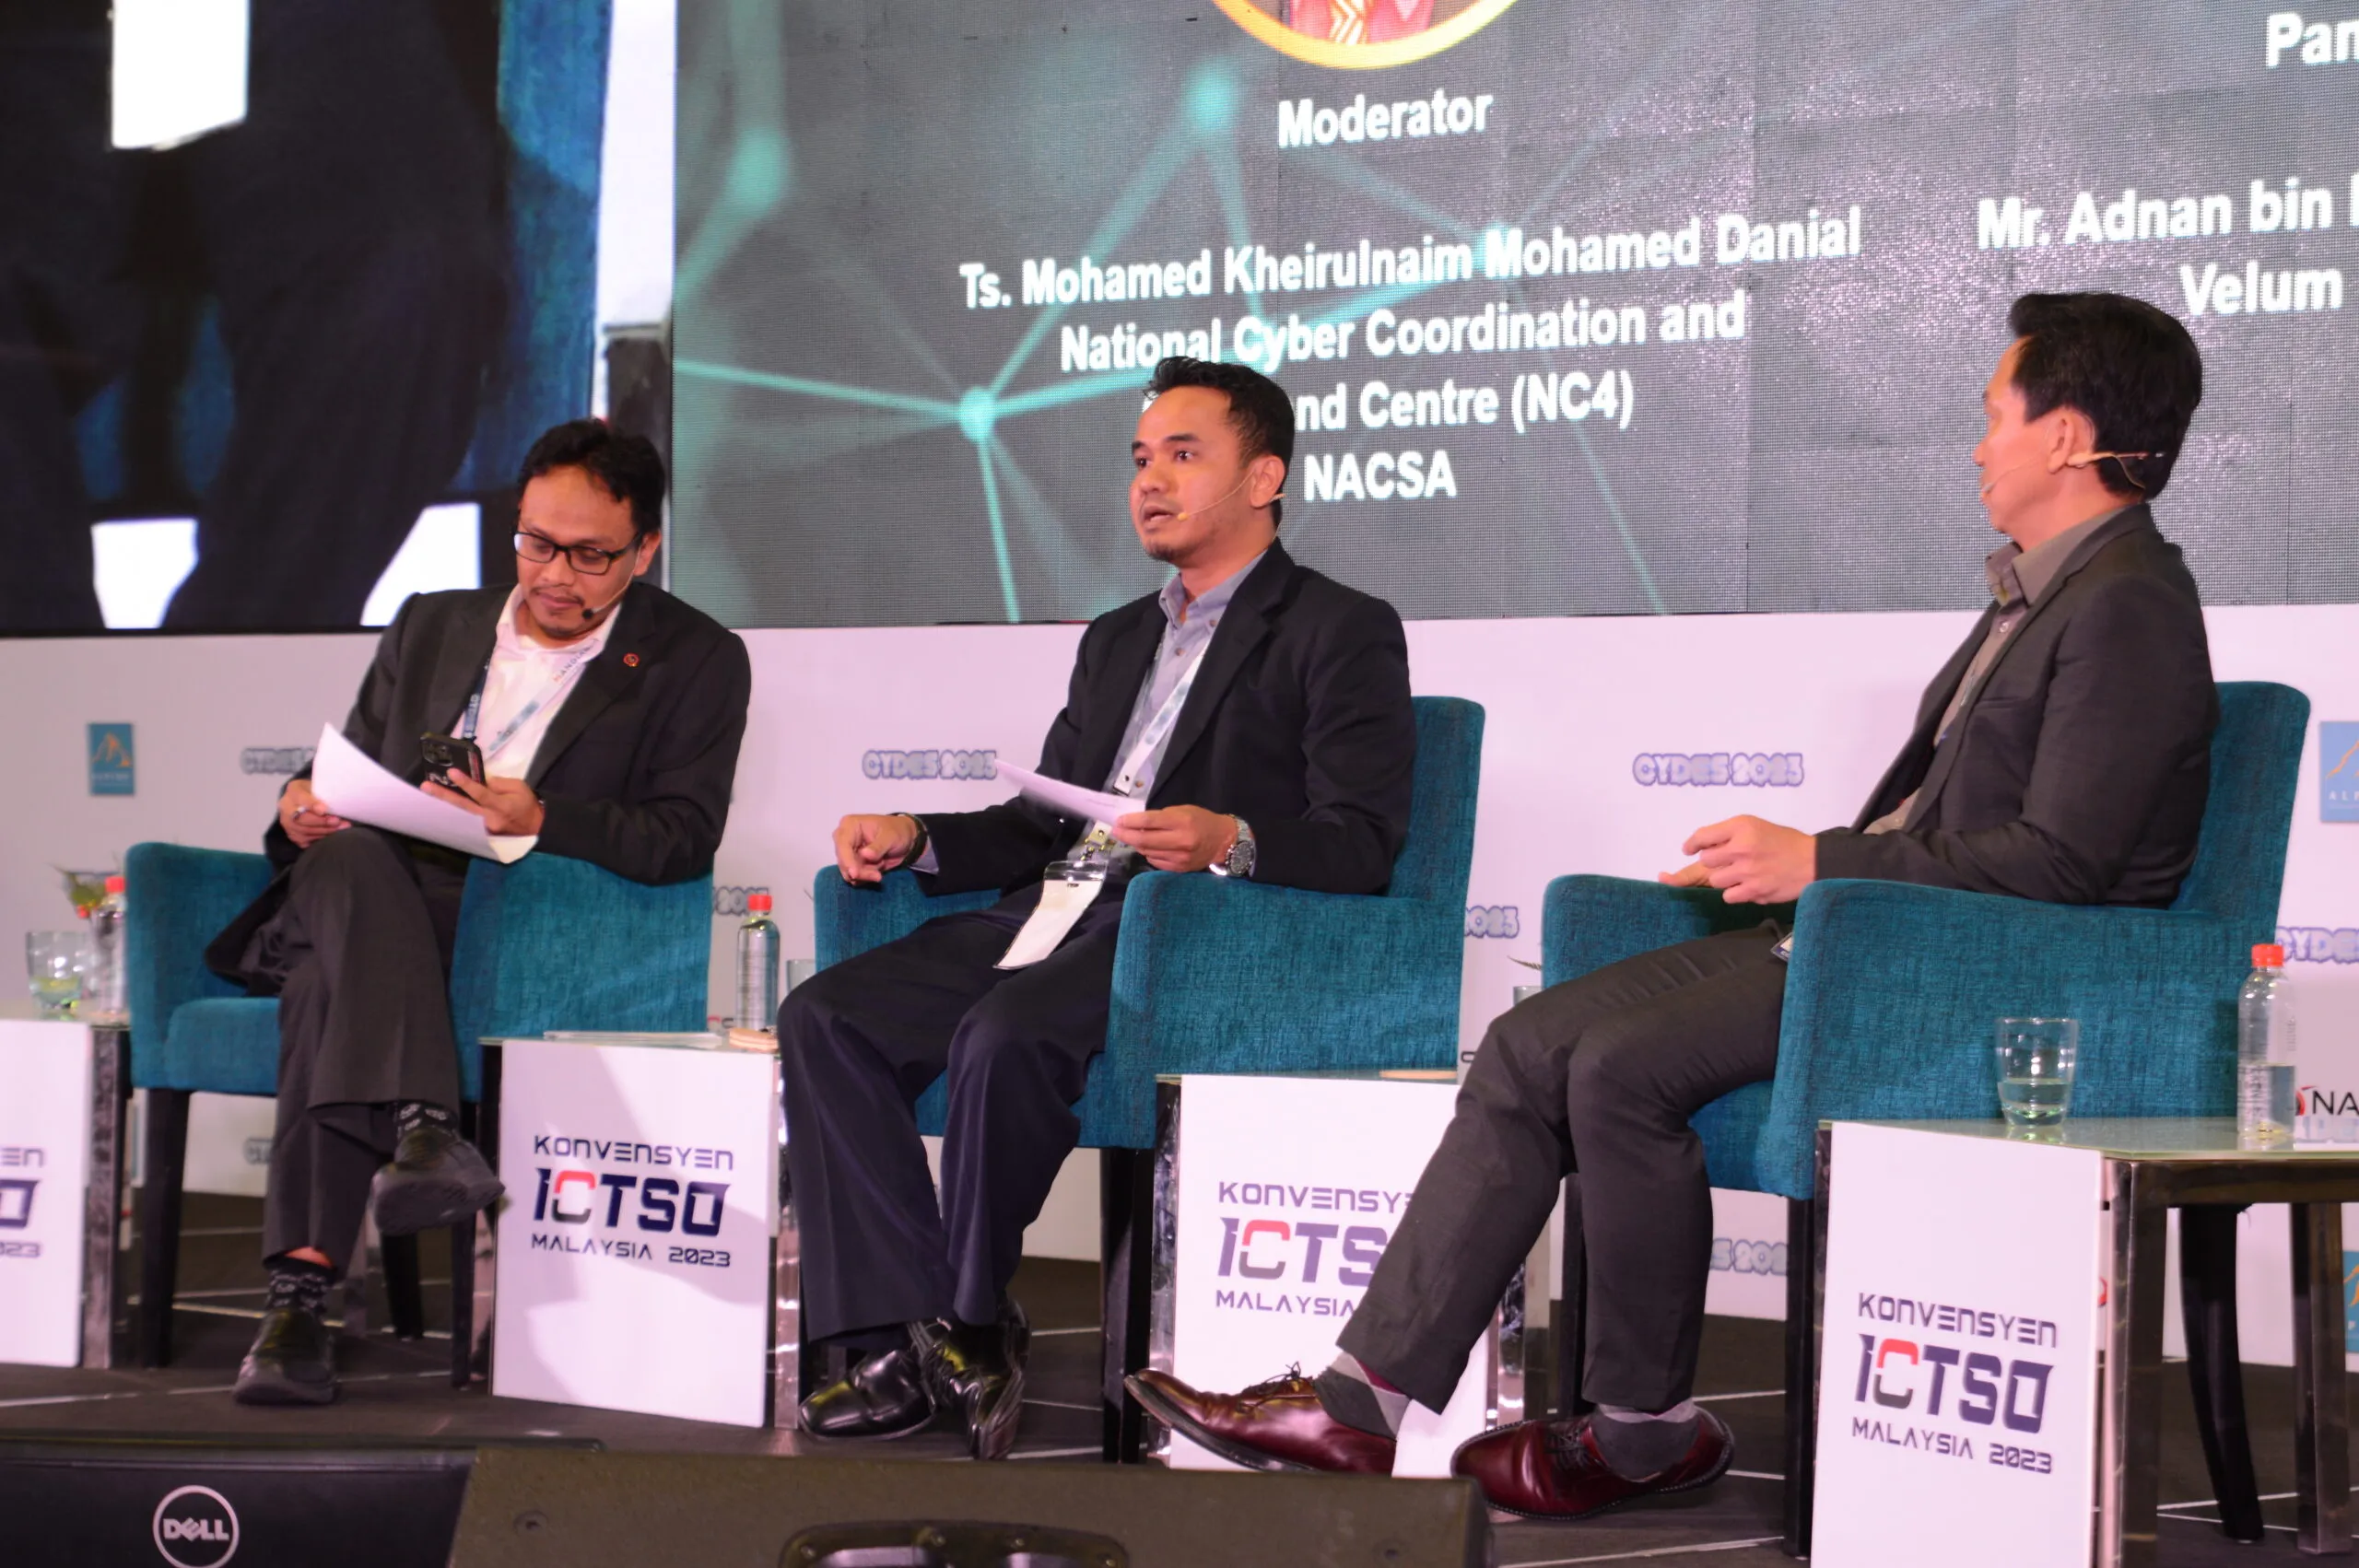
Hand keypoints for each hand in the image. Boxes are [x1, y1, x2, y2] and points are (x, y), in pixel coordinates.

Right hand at [278, 779, 349, 848]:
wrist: (302, 801)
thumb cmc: (314, 792)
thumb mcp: (318, 786)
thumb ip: (324, 794)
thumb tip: (339, 804)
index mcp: (293, 791)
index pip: (300, 798)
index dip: (312, 804)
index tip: (324, 809)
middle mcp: (285, 808)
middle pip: (301, 818)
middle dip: (321, 821)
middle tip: (338, 821)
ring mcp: (287, 823)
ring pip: (304, 831)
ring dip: (324, 831)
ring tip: (340, 829)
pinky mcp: (292, 835)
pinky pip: (304, 841)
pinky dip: (319, 839)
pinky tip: (331, 836)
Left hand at [424, 772, 545, 835]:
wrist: (535, 827)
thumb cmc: (527, 804)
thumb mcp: (520, 787)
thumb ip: (500, 783)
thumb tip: (483, 782)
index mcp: (501, 805)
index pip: (481, 793)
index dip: (466, 784)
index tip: (451, 773)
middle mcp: (489, 818)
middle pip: (463, 806)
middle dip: (443, 795)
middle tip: (426, 786)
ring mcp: (483, 828)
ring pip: (461, 814)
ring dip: (444, 803)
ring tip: (429, 793)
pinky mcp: (481, 833)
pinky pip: (465, 820)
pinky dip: (453, 812)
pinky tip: (442, 804)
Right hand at [834, 813, 920, 883]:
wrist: (906, 839)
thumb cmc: (897, 831)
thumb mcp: (891, 836)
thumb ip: (878, 846)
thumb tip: (864, 855)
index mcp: (850, 825)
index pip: (842, 845)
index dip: (847, 860)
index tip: (855, 874)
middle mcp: (844, 839)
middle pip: (843, 861)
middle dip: (860, 871)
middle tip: (878, 875)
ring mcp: (848, 853)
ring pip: (848, 872)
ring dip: (865, 875)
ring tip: (881, 866)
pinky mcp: (854, 864)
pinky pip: (855, 877)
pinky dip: (867, 877)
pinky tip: (878, 869)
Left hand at [1112, 805, 1238, 873]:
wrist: (1223, 842)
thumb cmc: (1201, 821)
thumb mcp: (1182, 810)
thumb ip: (1160, 817)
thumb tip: (1135, 823)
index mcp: (1181, 822)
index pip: (1149, 821)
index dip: (1130, 821)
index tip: (1119, 821)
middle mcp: (1180, 841)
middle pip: (1144, 839)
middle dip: (1126, 835)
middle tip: (1116, 831)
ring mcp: (1179, 857)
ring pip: (1147, 851)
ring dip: (1136, 844)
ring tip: (1131, 837)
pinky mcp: (1179, 868)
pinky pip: (1155, 861)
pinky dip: (1148, 853)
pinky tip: (1148, 847)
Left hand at [1660, 815, 1816, 903]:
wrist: (1813, 862)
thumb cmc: (1784, 842)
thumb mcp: (1756, 826)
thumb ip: (1730, 834)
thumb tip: (1701, 846)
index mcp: (1742, 827)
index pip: (1703, 836)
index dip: (1692, 844)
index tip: (1689, 849)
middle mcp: (1741, 847)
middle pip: (1706, 860)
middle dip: (1714, 862)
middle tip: (1727, 862)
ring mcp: (1747, 871)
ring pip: (1716, 881)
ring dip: (1725, 879)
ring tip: (1741, 874)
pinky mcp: (1754, 891)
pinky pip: (1728, 896)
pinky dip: (1735, 893)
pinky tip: (1748, 886)